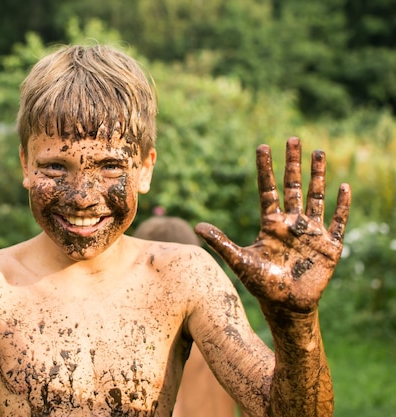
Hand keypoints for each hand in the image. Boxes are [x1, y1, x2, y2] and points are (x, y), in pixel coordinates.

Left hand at [195, 137, 350, 312]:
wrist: (285, 306)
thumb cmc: (262, 284)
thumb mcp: (240, 260)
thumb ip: (221, 242)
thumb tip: (197, 226)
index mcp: (271, 224)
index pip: (268, 190)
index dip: (266, 169)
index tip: (263, 146)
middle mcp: (292, 223)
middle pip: (293, 187)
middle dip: (293, 163)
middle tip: (292, 139)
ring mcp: (311, 232)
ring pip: (315, 197)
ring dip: (318, 176)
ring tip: (319, 152)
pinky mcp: (329, 246)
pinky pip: (338, 222)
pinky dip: (342, 206)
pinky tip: (343, 187)